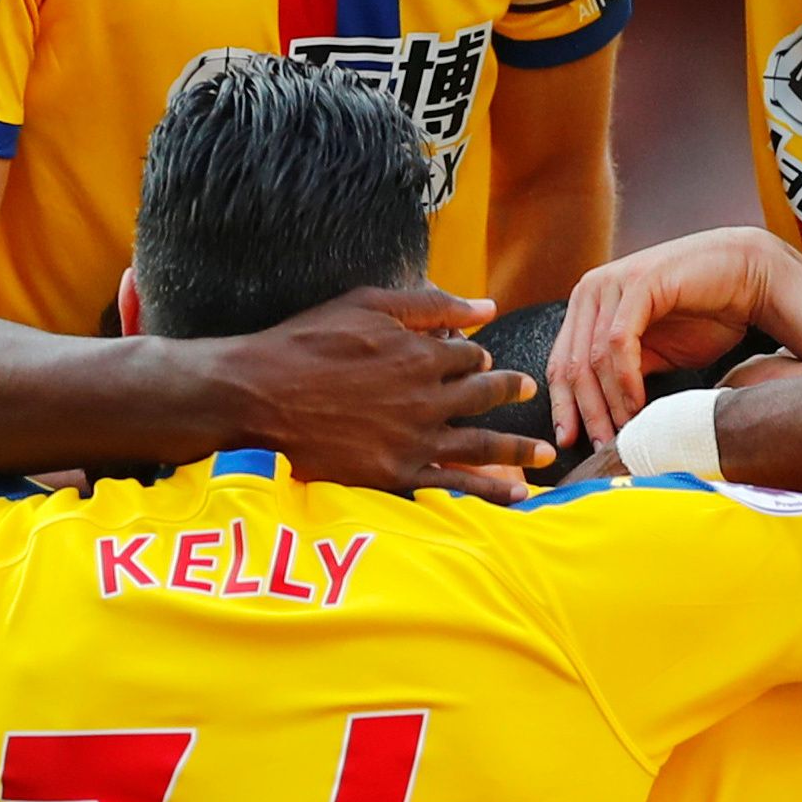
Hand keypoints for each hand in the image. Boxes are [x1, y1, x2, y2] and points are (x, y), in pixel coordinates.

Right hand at [215, 285, 552, 502]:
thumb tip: (484, 307)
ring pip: (482, 445)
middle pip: (483, 396)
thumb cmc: (305, 343)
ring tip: (544, 456)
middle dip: (509, 391)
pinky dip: (490, 493)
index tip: (481, 359)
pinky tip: (517, 497)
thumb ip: (429, 304)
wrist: (257, 397)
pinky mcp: (396, 476)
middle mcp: (427, 400)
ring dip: (518, 450)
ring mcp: (414, 441)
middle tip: (527, 391)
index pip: (467, 355)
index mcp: (421, 354)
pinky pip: (455, 488)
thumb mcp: (366, 304)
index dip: (477, 356)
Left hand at [548, 227, 789, 448]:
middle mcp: (590, 290)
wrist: (748, 277)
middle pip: (572, 365)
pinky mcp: (639, 283)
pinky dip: (625, 379)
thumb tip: (601, 419)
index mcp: (587, 305)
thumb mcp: (654, 354)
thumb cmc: (705, 315)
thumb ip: (624, 376)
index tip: (569, 441)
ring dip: (609, 402)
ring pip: (593, 358)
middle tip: (601, 447)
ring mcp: (612, 283)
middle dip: (586, 413)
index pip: (560, 363)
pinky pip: (619, 341)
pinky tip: (637, 405)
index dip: (564, 406)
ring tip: (625, 431)